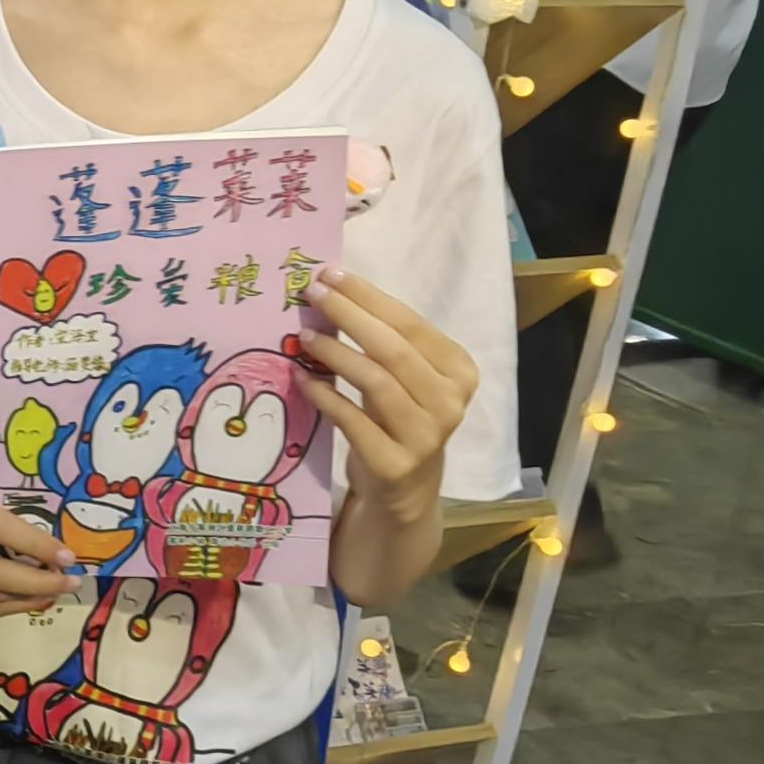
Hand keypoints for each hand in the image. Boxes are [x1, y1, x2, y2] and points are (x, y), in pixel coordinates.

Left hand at [294, 269, 474, 520]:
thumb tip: (331, 292)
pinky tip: (303, 379)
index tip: (330, 274)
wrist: (404, 489)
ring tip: (304, 336)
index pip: (410, 323)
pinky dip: (325, 396)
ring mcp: (425, 437)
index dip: (368, 297)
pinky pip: (353, 421)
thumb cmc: (399, 418)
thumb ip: (384, 342)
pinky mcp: (394, 464)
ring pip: (376, 381)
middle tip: (312, 293)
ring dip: (335, 353)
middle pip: (394, 349)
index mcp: (460, 370)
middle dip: (349, 315)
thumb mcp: (405, 378)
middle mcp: (450, 402)